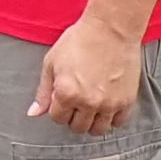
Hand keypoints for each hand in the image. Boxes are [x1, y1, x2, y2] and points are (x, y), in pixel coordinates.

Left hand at [31, 14, 144, 136]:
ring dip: (91, 121)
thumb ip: (43, 92)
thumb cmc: (79, 41)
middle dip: (73, 117)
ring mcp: (109, 104)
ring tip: (90, 106)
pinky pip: (118, 122)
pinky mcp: (127, 100)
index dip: (57, 109)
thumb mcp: (51, 63)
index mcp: (66, 93)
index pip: (58, 118)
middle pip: (78, 127)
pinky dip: (111, 118)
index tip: (62, 98)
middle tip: (76, 102)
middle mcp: (88, 102)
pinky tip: (106, 105)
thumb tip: (33, 113)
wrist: (110, 29)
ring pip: (98, 129)